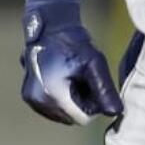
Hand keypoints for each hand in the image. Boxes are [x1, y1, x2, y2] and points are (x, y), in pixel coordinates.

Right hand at [20, 8, 122, 125]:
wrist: (51, 27)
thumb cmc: (74, 44)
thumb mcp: (95, 64)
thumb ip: (105, 91)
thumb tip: (116, 113)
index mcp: (52, 95)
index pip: (82, 118)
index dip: (94, 104)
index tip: (95, 83)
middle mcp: (37, 101)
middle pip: (71, 117)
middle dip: (81, 102)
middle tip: (84, 77)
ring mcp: (30, 99)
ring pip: (62, 113)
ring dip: (71, 100)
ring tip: (73, 75)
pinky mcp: (28, 95)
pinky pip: (51, 107)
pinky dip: (60, 97)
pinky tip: (63, 77)